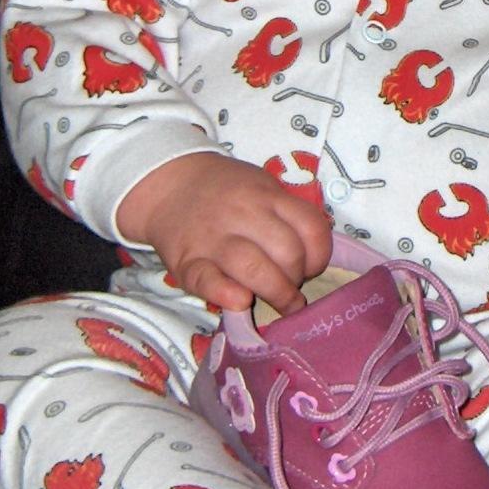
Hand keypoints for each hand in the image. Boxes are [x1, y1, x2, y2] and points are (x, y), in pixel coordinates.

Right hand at [117, 153, 332, 313]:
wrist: (169, 184)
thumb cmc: (226, 192)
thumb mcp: (262, 187)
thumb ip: (288, 214)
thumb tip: (314, 256)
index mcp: (267, 195)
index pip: (311, 228)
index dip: (319, 256)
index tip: (311, 268)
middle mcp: (243, 214)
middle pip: (287, 253)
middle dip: (297, 279)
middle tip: (290, 287)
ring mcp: (213, 239)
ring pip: (255, 269)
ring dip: (276, 293)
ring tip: (281, 304)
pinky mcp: (187, 262)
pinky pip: (209, 282)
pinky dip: (227, 294)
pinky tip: (240, 300)